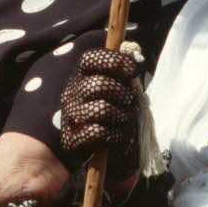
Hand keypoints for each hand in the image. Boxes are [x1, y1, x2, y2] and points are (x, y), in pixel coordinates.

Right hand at [59, 49, 140, 178]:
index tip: (133, 69)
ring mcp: (71, 115)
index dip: (114, 60)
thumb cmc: (109, 112)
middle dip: (121, 92)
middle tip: (129, 100)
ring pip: (102, 110)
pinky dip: (115, 134)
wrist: (92, 147)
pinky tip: (117, 134)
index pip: (91, 59)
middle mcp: (72, 92)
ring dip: (121, 116)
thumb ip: (123, 76)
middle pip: (99, 84)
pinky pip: (99, 132)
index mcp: (82, 76)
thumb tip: (137, 62)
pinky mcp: (72, 138)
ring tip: (123, 119)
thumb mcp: (114, 90)